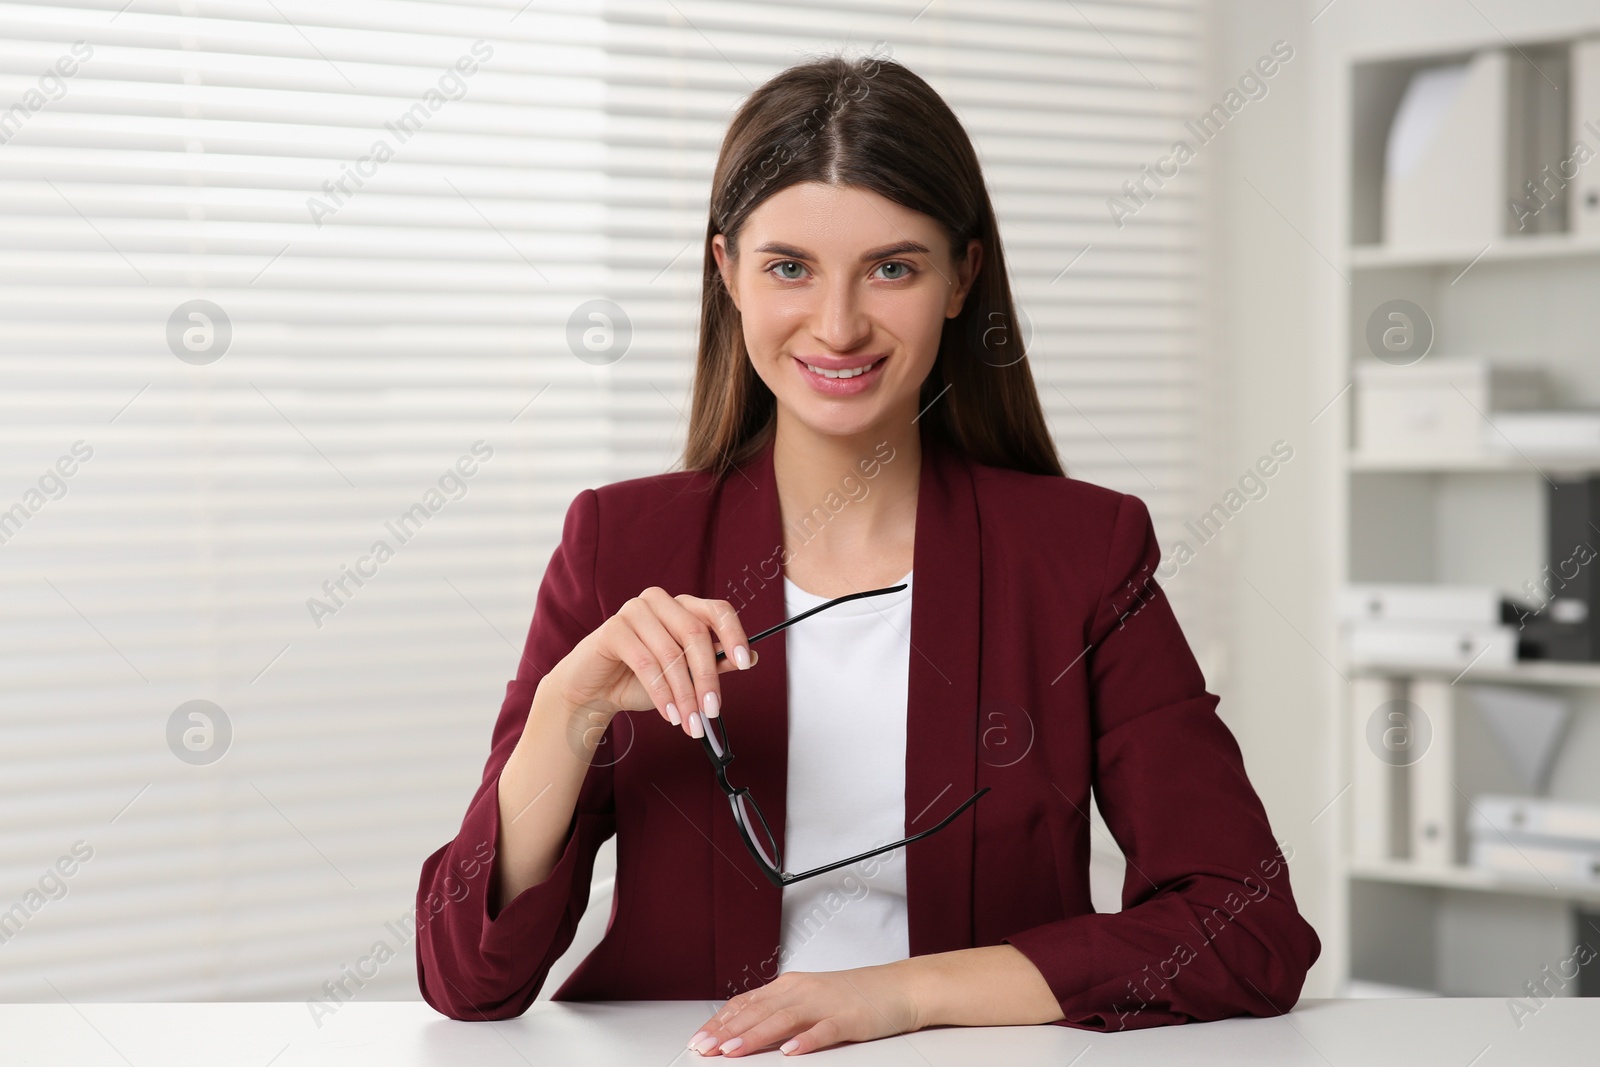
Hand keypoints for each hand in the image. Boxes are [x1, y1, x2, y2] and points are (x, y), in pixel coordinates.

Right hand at [548, 588, 757, 738]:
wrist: (595, 691)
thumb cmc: (641, 680)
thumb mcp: (685, 675)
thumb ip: (714, 664)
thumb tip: (750, 658)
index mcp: (683, 606)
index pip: (718, 610)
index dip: (735, 635)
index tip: (744, 664)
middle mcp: (661, 601)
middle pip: (696, 634)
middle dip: (707, 678)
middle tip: (711, 710)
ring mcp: (635, 610)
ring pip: (671, 653)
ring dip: (684, 694)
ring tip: (690, 722)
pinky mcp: (614, 628)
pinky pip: (645, 663)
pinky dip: (661, 693)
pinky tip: (669, 715)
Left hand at [685, 964, 921, 1057]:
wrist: (896, 988)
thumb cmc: (851, 997)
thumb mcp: (808, 999)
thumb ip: (778, 1011)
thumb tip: (742, 1029)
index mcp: (790, 986)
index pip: (747, 1003)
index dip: (721, 1021)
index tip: (699, 1037)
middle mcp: (802, 991)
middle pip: (758, 1011)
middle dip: (727, 1031)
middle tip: (704, 1048)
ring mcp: (825, 1004)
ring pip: (783, 1019)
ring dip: (755, 1036)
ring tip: (733, 1051)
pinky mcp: (849, 1019)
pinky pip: (824, 1031)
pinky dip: (806, 1040)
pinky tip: (791, 1051)